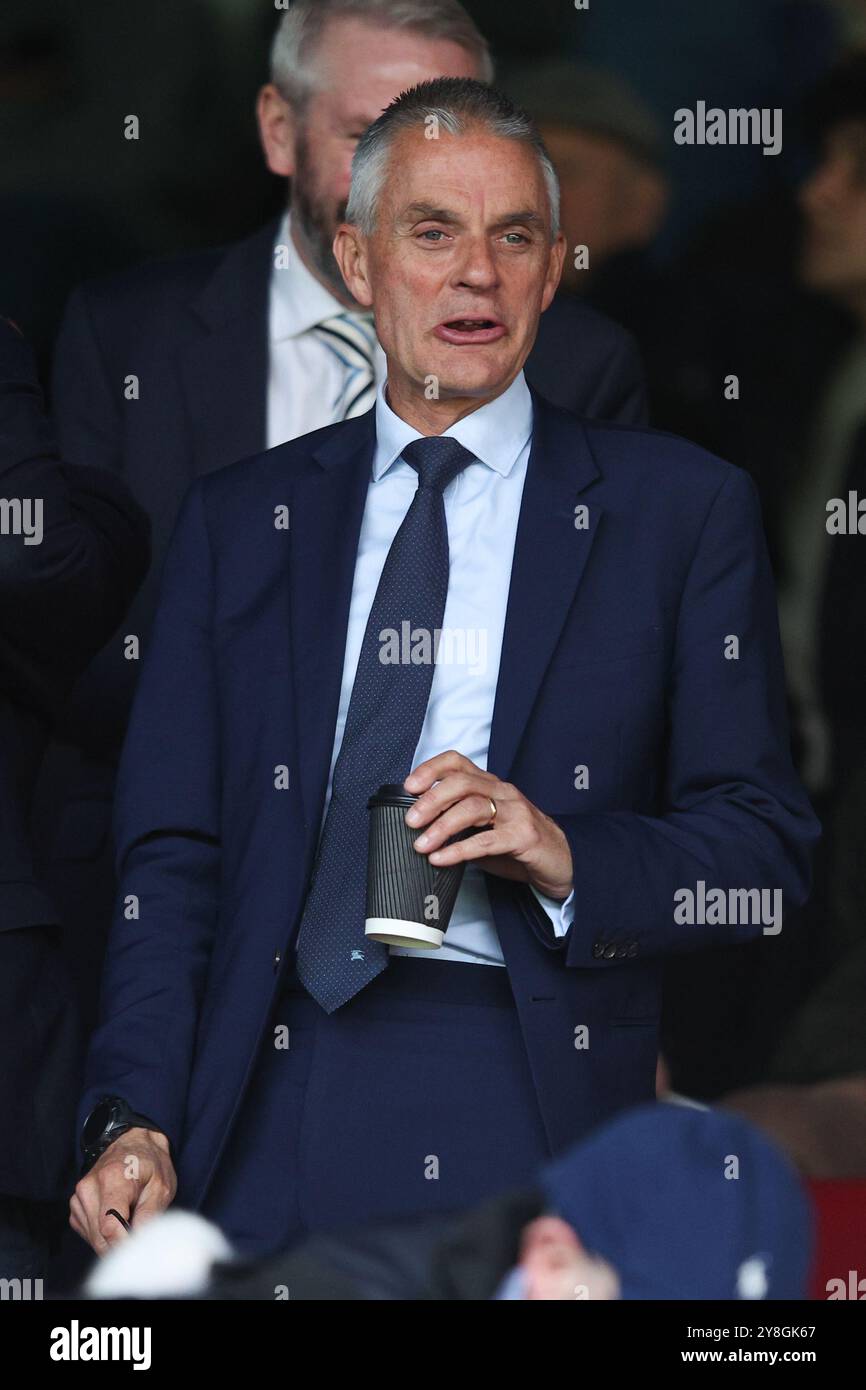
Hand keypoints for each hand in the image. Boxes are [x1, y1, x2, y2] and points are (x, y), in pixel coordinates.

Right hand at [69, 1127, 175, 1254]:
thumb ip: (150, 1215)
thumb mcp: (161, 1186)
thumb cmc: (149, 1163)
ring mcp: (78, 1197)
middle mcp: (89, 1187)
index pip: (110, 1227)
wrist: (132, 1142)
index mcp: (112, 1179)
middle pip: (100, 1237)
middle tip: (140, 1234)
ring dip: (113, 1240)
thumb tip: (140, 1244)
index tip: (140, 1249)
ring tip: (131, 1220)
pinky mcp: (76, 1207)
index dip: (125, 1245)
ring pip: (94, 1239)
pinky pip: (89, 1234)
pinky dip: (104, 1235)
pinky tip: (118, 1219)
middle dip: (121, 1244)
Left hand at [404, 751, 572, 899]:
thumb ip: (458, 823)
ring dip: (441, 826)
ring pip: (472, 807)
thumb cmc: (518, 844)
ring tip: (422, 844)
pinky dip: (458, 850)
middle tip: (411, 820)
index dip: (431, 769)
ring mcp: (515, 812)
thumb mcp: (484, 828)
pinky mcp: (523, 836)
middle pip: (461, 783)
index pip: (457, 762)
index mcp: (490, 785)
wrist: (562, 862)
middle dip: (431, 800)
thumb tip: (420, 829)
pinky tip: (442, 859)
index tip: (409, 786)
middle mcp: (502, 792)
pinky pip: (485, 841)